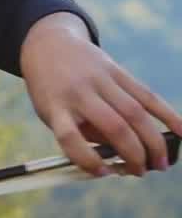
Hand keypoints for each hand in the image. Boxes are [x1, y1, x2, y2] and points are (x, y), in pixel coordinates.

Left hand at [20, 12, 181, 176]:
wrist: (48, 45)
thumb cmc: (52, 89)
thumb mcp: (52, 112)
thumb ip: (82, 133)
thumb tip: (119, 159)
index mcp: (55, 105)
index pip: (70, 137)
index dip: (87, 159)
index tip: (102, 172)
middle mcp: (78, 91)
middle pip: (114, 126)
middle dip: (134, 155)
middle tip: (142, 171)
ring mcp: (99, 79)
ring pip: (135, 112)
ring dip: (153, 142)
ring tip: (161, 163)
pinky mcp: (117, 70)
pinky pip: (146, 94)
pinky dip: (167, 114)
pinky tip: (181, 131)